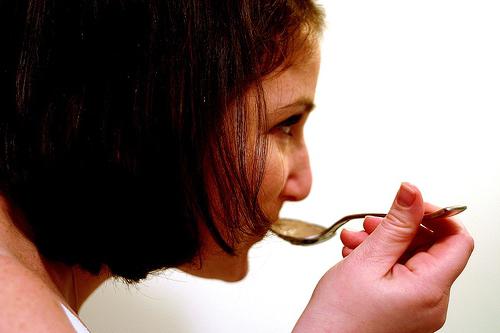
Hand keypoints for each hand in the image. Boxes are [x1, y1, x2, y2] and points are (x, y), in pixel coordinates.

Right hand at [293, 183, 473, 332]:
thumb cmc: (338, 318)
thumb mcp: (367, 260)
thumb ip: (396, 224)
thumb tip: (412, 193)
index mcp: (429, 290)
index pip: (457, 240)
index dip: (436, 215)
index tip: (410, 204)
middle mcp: (431, 302)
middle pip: (430, 248)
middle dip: (398, 229)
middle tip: (370, 223)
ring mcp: (418, 308)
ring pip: (411, 260)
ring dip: (383, 242)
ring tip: (354, 241)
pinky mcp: (404, 310)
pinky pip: (400, 275)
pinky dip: (380, 260)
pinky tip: (356, 255)